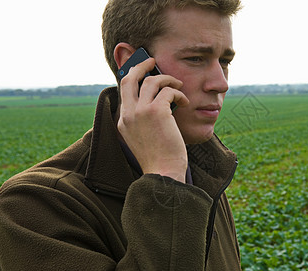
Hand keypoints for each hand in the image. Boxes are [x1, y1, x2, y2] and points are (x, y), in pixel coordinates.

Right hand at [118, 58, 189, 182]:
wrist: (164, 172)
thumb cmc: (159, 159)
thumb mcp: (143, 138)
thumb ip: (143, 121)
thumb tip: (159, 103)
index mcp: (123, 121)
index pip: (124, 91)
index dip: (134, 78)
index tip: (142, 73)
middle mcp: (128, 114)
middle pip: (128, 78)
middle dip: (141, 65)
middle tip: (153, 61)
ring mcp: (140, 112)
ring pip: (151, 80)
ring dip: (168, 80)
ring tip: (178, 86)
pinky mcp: (156, 112)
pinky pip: (168, 91)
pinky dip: (178, 93)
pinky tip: (184, 103)